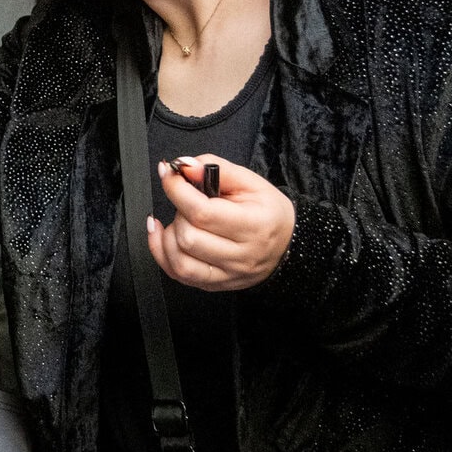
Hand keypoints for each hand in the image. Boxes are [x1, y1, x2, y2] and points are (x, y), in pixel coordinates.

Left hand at [147, 155, 294, 291]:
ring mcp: (228, 274)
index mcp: (253, 226)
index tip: (169, 174)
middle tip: (188, 202)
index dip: (177, 189)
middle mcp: (241, 255)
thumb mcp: (250, 181)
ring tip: (181, 221)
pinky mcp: (216, 284)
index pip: (202, 212)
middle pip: (188, 237)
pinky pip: (179, 275)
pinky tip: (164, 236)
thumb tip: (185, 166)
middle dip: (178, 212)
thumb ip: (215, 168)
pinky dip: (163, 253)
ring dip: (169, 236)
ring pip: (180, 261)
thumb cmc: (268, 211)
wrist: (289, 243)